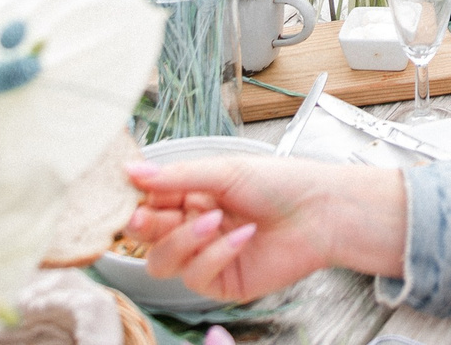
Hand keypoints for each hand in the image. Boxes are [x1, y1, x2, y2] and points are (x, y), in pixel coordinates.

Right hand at [128, 156, 407, 298]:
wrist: (322, 212)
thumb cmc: (281, 183)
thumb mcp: (225, 171)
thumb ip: (176, 176)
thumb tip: (131, 168)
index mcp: (193, 195)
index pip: (148, 202)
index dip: (134, 201)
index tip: (128, 195)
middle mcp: (194, 227)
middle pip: (146, 238)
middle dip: (146, 226)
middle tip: (150, 215)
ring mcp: (206, 257)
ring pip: (162, 262)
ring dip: (183, 240)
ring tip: (214, 220)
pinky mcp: (222, 282)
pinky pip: (196, 277)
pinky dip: (215, 255)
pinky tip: (241, 236)